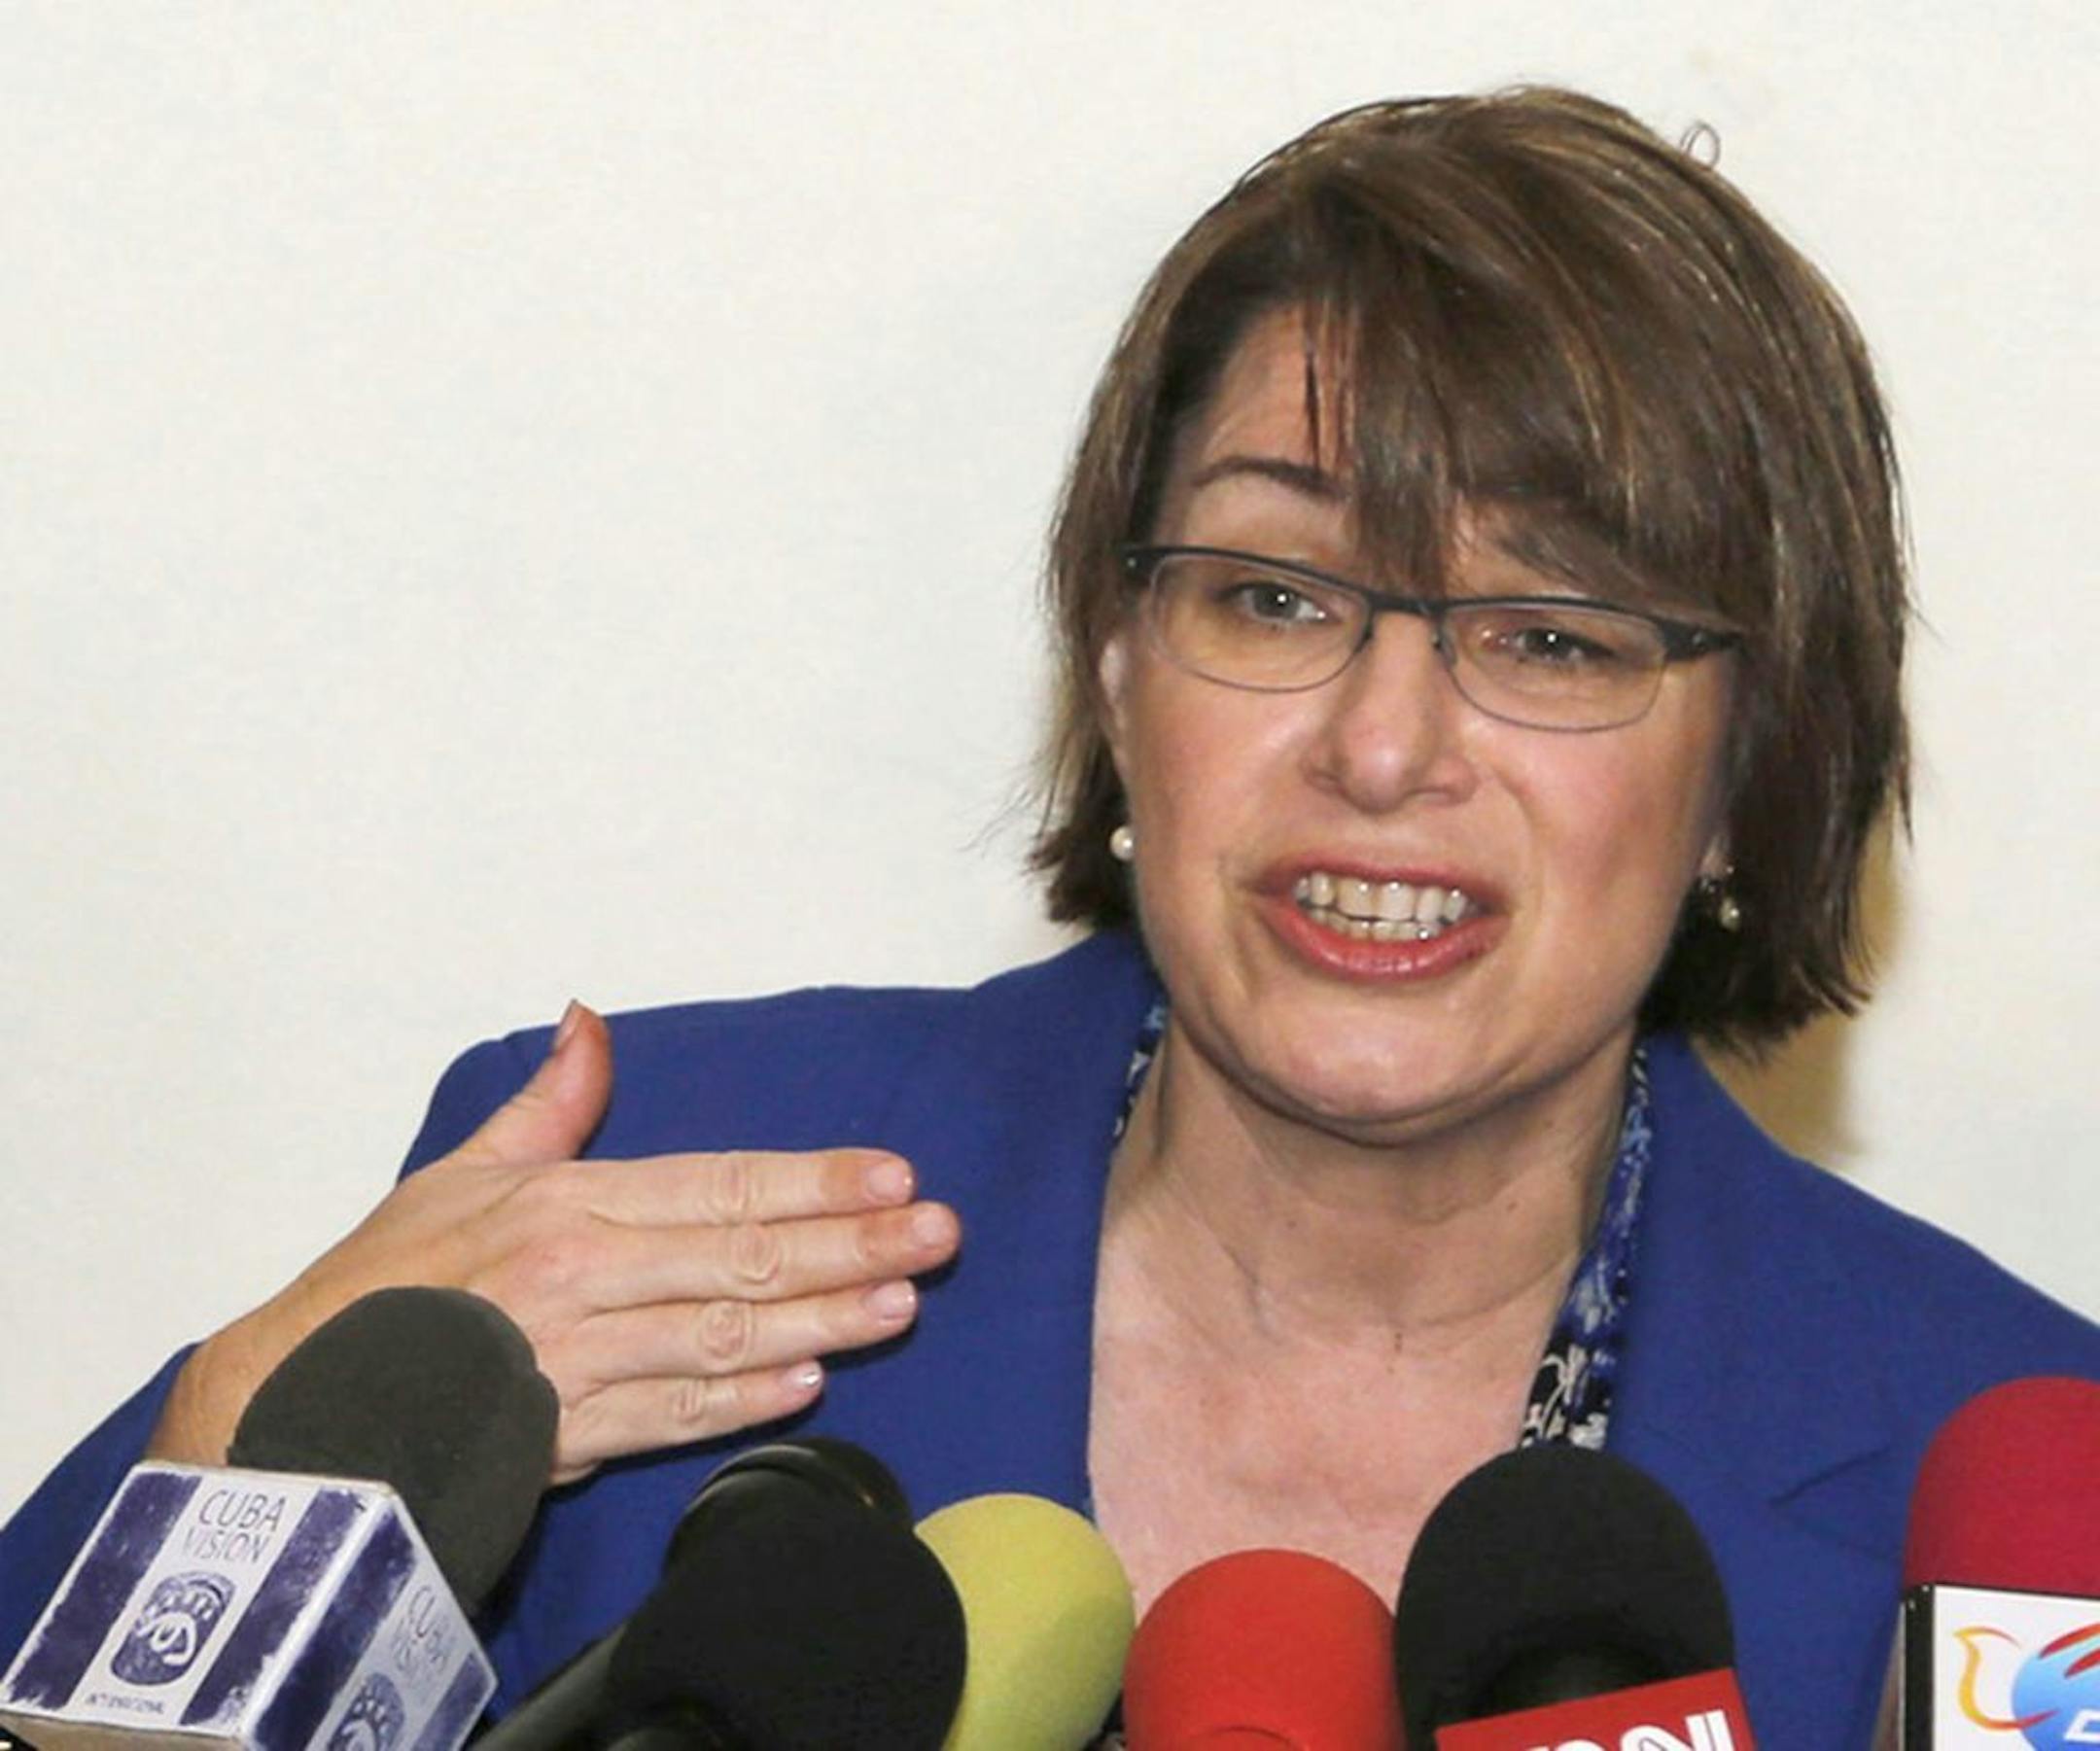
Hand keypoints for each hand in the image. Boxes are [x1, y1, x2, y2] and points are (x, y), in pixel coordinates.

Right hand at [148, 1002, 960, 1483]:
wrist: (300, 1397)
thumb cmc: (388, 1279)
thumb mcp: (463, 1170)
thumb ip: (549, 1104)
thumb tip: (588, 1019)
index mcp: (569, 1204)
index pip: (718, 1183)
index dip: (811, 1180)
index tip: (891, 1174)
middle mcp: (585, 1278)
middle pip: (743, 1257)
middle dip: (852, 1245)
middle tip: (938, 1234)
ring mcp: (580, 1363)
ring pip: (726, 1336)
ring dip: (823, 1321)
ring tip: (902, 1305)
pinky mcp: (568, 1439)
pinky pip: (674, 1418)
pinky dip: (744, 1404)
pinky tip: (810, 1387)